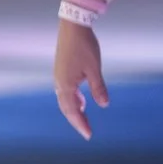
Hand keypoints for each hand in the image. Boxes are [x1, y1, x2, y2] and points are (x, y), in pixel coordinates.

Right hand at [53, 18, 108, 139]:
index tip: (89, 135)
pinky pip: (66, 92)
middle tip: (87, 131)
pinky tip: (82, 101)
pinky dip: (73, 100)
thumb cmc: (84, 47)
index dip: (80, 123)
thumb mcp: (94, 69)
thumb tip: (103, 104)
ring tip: (85, 119)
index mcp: (65, 84)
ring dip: (74, 110)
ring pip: (65, 100)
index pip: (72, 110)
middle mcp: (59, 83)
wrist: (72, 27)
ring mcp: (59, 77)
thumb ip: (98, 87)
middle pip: (66, 108)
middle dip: (77, 120)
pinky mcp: (62, 72)